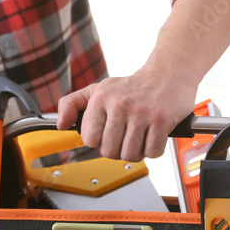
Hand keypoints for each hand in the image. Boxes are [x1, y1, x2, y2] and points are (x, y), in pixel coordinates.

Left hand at [56, 66, 195, 161]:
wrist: (168, 73)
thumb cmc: (131, 86)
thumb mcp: (97, 89)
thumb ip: (71, 104)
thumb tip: (61, 125)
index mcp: (100, 99)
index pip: (89, 139)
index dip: (98, 142)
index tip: (107, 134)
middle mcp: (119, 105)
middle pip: (109, 151)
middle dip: (117, 150)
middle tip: (124, 138)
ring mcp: (141, 113)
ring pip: (129, 155)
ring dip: (135, 152)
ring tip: (138, 138)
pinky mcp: (161, 120)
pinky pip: (152, 152)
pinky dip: (153, 150)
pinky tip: (152, 136)